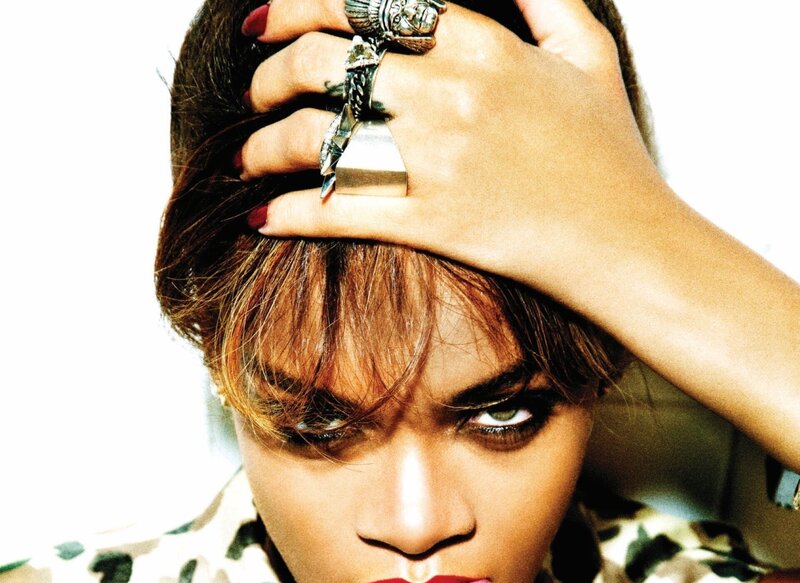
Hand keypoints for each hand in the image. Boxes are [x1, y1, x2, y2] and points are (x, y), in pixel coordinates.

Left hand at [238, 0, 668, 302]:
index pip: (363, 4)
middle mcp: (449, 95)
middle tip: (252, 93)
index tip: (261, 23)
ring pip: (319, 137)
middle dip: (267, 76)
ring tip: (246, 158)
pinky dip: (290, 213)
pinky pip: (340, 212)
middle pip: (324, 65)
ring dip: (264, 145)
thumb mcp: (587, 52)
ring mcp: (437, 162)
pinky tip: (262, 216)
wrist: (623, 239)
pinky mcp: (431, 224)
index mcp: (480, 44)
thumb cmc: (607, 152)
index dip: (296, 5)